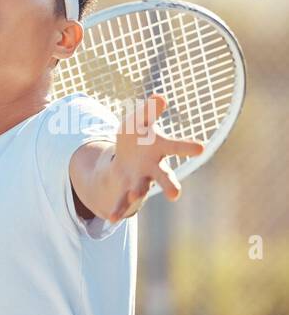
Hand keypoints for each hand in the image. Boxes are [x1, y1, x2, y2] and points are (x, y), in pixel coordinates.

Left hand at [109, 95, 204, 220]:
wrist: (125, 160)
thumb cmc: (137, 136)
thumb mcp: (139, 120)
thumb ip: (148, 111)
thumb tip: (159, 97)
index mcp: (160, 149)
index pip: (176, 146)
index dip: (188, 147)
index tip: (201, 148)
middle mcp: (154, 168)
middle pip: (164, 176)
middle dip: (169, 184)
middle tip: (175, 194)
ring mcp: (141, 180)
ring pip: (142, 188)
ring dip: (138, 192)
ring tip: (135, 196)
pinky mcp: (127, 189)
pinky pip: (122, 200)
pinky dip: (119, 208)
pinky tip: (112, 217)